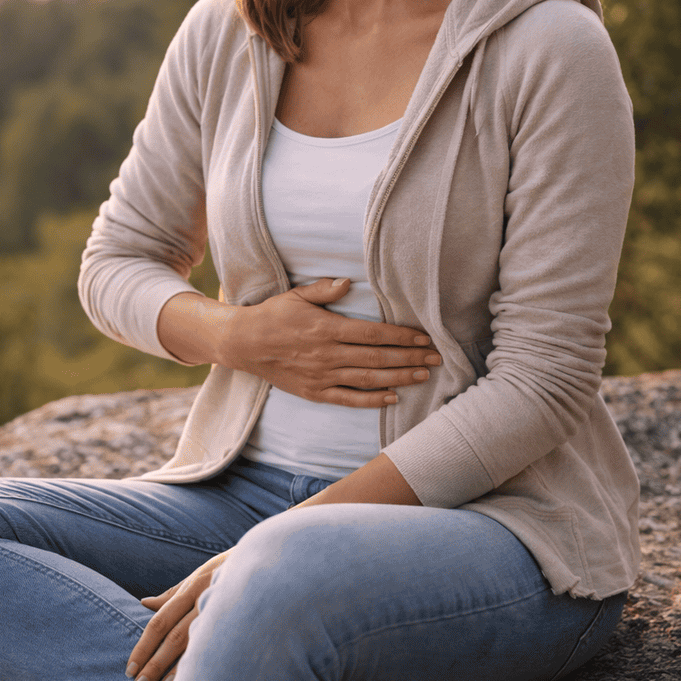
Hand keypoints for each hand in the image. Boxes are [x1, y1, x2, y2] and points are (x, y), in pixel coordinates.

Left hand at [126, 551, 230, 680]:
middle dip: (152, 661)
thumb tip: (144, 603)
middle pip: (172, 634)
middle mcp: (205, 597)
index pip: (160, 621)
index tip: (130, 667)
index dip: (144, 645)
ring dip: (171, 667)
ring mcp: (224, 609)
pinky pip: (218, 645)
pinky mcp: (242, 620)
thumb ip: (174, 592)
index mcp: (193, 587)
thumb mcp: (203, 574)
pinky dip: (201, 663)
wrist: (275, 561)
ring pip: (192, 641)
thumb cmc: (234, 568)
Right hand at [220, 276, 440, 407]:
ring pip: (369, 378)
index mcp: (327, 329)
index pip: (374, 333)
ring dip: (399, 377)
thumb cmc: (273, 315)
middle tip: (436, 358)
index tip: (424, 337)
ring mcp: (322, 376)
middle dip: (410, 357)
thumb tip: (348, 281)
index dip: (402, 336)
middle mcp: (328, 354)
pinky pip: (349, 398)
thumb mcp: (296, 295)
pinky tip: (393, 396)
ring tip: (423, 375)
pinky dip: (372, 399)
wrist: (244, 343)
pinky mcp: (315, 392)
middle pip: (378, 357)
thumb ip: (324, 290)